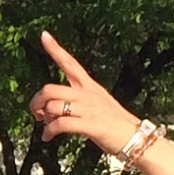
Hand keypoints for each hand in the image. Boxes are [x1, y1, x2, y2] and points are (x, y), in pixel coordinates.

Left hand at [27, 32, 140, 155]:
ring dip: (44, 119)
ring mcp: (90, 109)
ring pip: (53, 106)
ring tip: (47, 128)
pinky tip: (47, 138)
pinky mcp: (92, 125)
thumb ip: (74, 102)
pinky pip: (61, 124)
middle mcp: (88, 94)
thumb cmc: (112, 125)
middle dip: (36, 101)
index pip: (71, 63)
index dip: (55, 49)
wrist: (137, 139)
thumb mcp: (95, 105)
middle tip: (36, 114)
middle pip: (50, 89)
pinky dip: (49, 132)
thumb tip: (48, 109)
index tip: (44, 35)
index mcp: (89, 87)